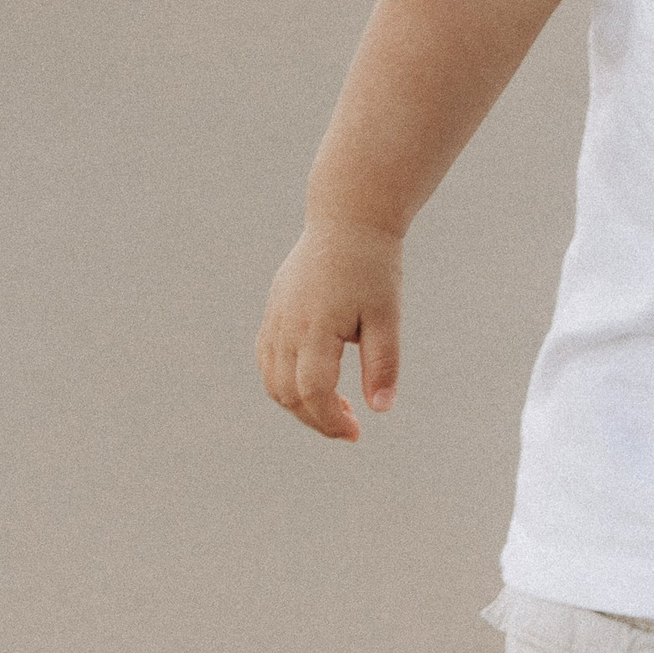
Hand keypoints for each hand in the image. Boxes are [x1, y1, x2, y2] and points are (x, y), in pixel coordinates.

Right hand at [257, 217, 402, 440]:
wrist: (348, 219)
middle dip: (315, 419)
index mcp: (315, 327)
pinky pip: (267, 358)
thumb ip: (383, 363)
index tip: (356, 433)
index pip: (312, 393)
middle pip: (286, 393)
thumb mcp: (386, 315)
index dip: (330, 421)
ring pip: (271, 380)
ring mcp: (275, 318)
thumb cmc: (372, 266)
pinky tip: (315, 380)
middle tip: (349, 423)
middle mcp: (287, 326)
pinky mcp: (273, 310)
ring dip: (298, 402)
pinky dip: (284, 380)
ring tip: (335, 404)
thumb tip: (381, 409)